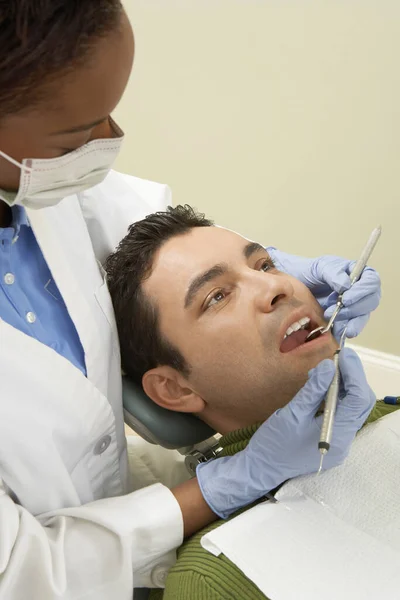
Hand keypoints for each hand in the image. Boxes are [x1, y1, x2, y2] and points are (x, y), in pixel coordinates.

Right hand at [197, 348, 374, 518]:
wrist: (262, 468)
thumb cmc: (274, 443)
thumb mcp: (292, 414)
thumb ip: (313, 390)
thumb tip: (328, 367)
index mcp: (338, 435)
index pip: (358, 399)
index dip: (353, 373)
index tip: (341, 355)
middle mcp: (345, 440)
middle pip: (360, 403)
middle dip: (352, 378)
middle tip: (337, 359)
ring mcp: (340, 442)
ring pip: (352, 408)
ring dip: (344, 386)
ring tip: (328, 370)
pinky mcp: (332, 440)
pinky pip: (342, 414)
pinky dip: (337, 397)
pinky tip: (323, 387)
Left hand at [267, 249, 380, 338]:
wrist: (289, 285)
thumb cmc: (306, 272)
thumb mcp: (319, 268)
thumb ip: (333, 273)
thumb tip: (346, 286)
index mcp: (355, 274)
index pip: (371, 281)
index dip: (363, 290)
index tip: (346, 298)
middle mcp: (357, 290)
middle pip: (370, 301)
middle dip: (356, 308)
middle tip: (338, 312)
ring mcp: (351, 306)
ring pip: (362, 316)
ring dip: (351, 321)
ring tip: (337, 325)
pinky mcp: (343, 320)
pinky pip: (351, 326)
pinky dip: (345, 330)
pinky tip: (338, 333)